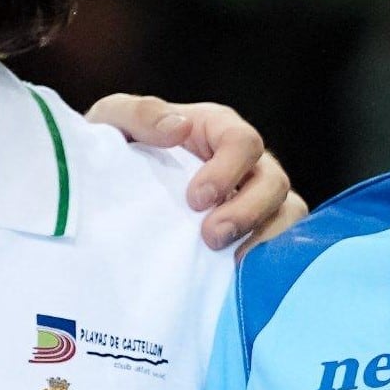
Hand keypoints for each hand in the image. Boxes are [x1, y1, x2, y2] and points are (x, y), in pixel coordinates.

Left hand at [85, 94, 305, 250]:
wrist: (103, 192)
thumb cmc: (115, 148)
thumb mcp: (115, 120)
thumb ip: (141, 114)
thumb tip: (178, 128)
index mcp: (217, 129)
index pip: (243, 142)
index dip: (227, 171)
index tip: (195, 199)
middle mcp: (245, 164)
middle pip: (274, 182)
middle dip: (248, 211)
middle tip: (211, 237)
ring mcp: (253, 200)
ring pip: (286, 214)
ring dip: (263, 238)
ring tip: (229, 261)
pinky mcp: (251, 234)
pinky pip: (278, 246)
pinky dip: (266, 260)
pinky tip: (235, 275)